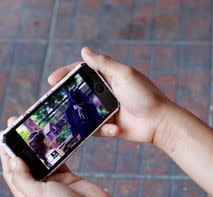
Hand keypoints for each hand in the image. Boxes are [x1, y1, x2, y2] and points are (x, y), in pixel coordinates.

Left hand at [0, 117, 119, 196]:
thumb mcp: (38, 195)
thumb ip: (23, 178)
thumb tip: (13, 160)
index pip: (11, 173)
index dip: (6, 154)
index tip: (4, 134)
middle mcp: (38, 190)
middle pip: (25, 164)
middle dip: (19, 146)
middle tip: (16, 125)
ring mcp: (53, 183)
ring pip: (41, 161)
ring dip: (36, 146)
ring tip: (32, 129)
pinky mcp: (67, 177)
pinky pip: (57, 160)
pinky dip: (53, 150)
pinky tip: (50, 138)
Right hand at [48, 47, 173, 143]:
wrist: (160, 122)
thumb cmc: (145, 96)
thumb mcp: (125, 75)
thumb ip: (104, 63)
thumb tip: (85, 50)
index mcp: (109, 77)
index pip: (82, 72)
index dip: (66, 74)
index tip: (53, 80)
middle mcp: (106, 92)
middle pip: (79, 93)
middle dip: (67, 99)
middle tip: (54, 103)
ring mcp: (107, 110)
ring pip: (84, 113)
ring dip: (82, 117)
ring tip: (78, 121)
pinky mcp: (110, 125)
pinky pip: (96, 129)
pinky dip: (103, 129)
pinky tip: (115, 128)